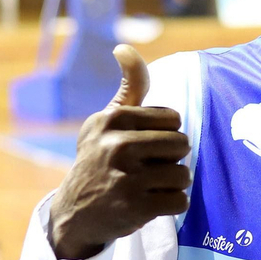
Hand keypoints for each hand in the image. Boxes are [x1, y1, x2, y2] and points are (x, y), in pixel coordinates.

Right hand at [48, 45, 190, 259]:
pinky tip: (149, 204)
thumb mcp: (109, 120)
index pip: (173, 119)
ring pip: (184, 174)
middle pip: (182, 145)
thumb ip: (129, 85)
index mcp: (112, 119)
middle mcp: (117, 145)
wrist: (76, 212)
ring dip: (172, 184)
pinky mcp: (137, 208)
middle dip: (170, 159)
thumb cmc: (101, 157)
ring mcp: (127, 178)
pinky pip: (181, 201)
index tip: (142, 145)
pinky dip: (171, 205)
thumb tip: (124, 47)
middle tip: (145, 169)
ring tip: (148, 186)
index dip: (164, 133)